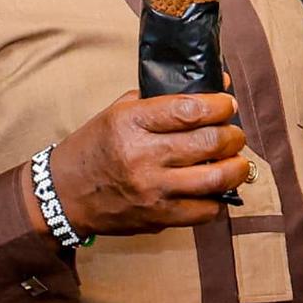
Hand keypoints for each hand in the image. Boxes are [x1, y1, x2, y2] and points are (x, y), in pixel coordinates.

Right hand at [50, 92, 249, 234]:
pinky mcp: (158, 218)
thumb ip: (164, 99)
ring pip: (215, 179)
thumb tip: (216, 85)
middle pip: (210, 143)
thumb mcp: (119, 113)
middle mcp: (143, 156)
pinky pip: (205, 211)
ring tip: (238, 162)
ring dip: (237, 168)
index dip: (219, 106)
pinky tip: (216, 189)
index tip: (228, 104)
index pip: (189, 110)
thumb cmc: (95, 148)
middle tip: (234, 134)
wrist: (64, 195)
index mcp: (131, 123)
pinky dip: (219, 199)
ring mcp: (153, 190)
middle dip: (233, 136)